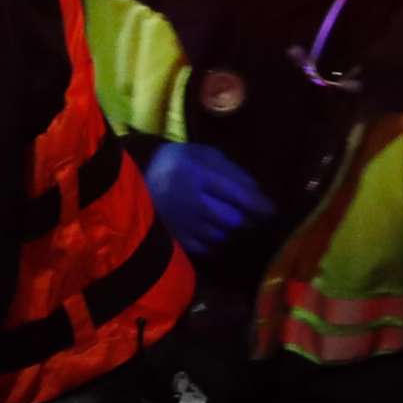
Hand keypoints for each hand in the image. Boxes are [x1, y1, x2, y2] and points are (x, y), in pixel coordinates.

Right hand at [144, 142, 275, 255]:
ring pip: (221, 235)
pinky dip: (215, 242)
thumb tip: (258, 194)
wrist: (130, 179)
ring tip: (232, 223)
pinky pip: (205, 247)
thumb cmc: (176, 162)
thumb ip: (231, 171)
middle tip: (253, 217)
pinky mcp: (172, 237)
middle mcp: (190, 200)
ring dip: (231, 231)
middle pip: (234, 220)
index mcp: (197, 174)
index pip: (241, 196)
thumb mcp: (203, 155)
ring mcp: (180, 222)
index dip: (261, 205)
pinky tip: (213, 231)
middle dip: (247, 220)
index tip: (272, 210)